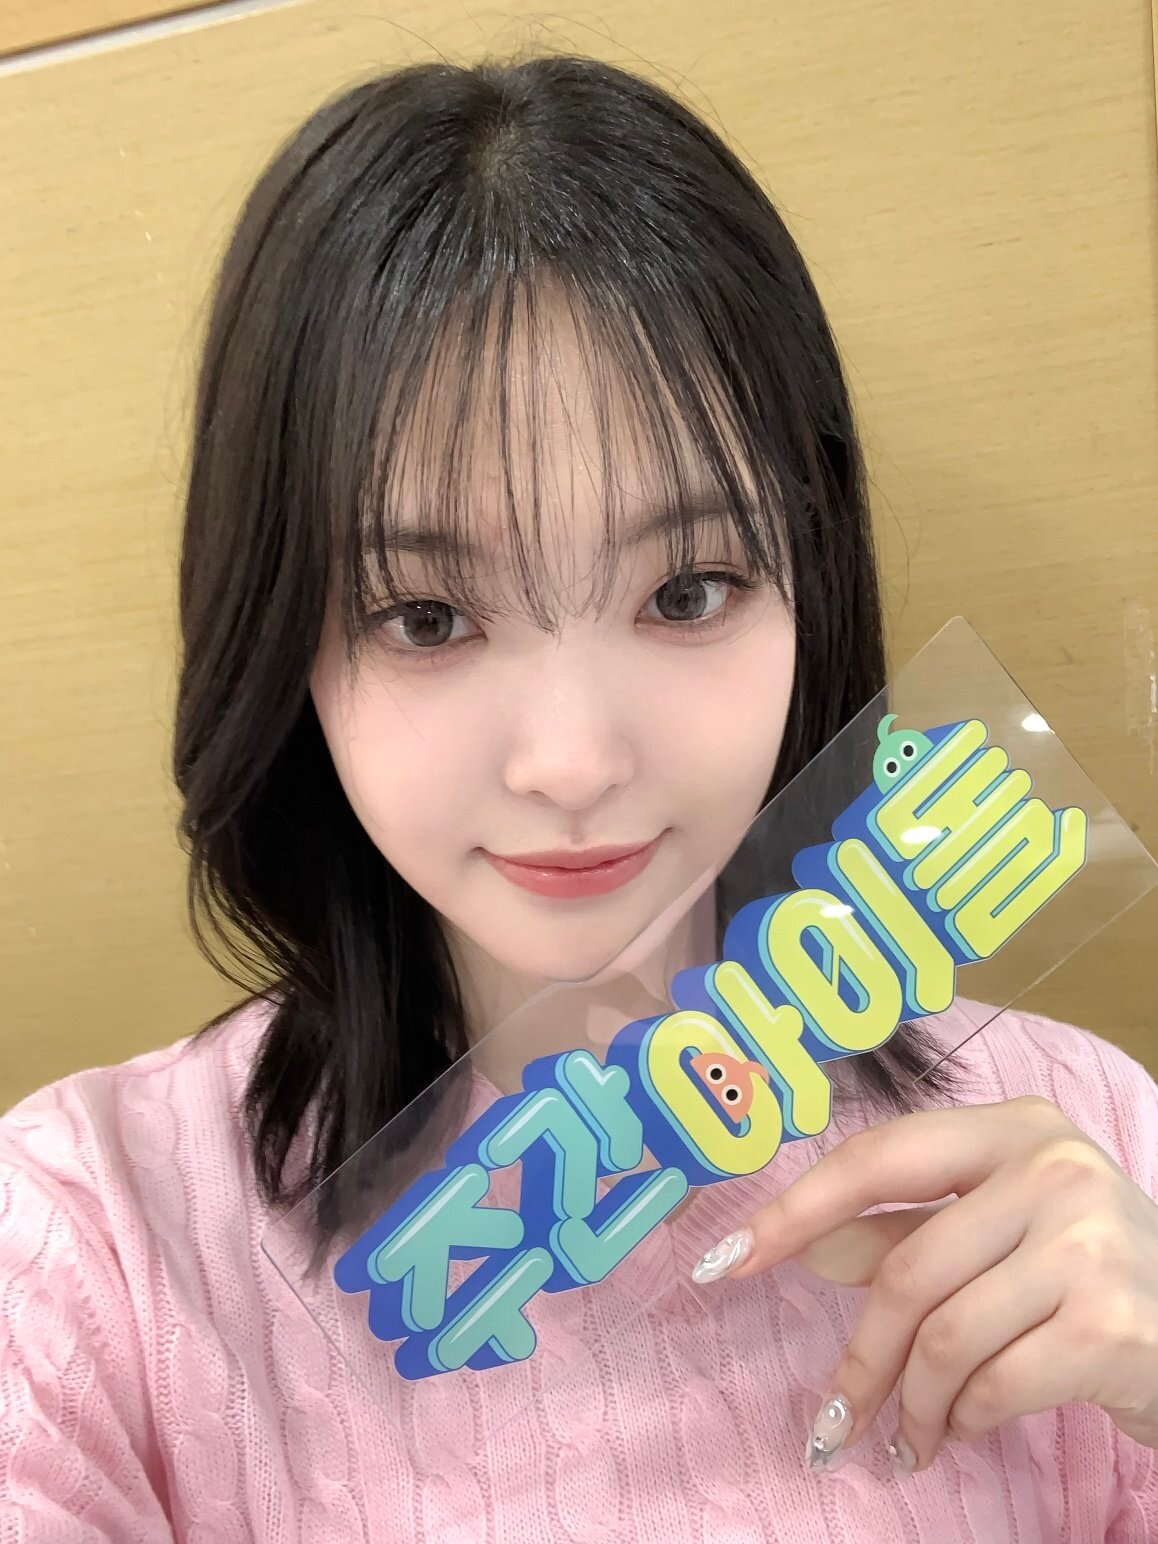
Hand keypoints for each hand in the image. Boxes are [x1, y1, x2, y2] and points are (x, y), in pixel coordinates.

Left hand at [691, 1096, 1157, 1473]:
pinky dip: (963, 1421)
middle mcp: (1056, 1168)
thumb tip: (805, 1247)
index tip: (726, 1260)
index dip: (796, 1210)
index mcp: (1015, 1127)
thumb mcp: (999, 1230)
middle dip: (862, 1356)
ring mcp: (1090, 1243)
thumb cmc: (1087, 1274)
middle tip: (833, 1418)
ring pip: (945, 1335)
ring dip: (912, 1404)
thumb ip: (905, 1232)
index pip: (879, 1158)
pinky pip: (994, 1385)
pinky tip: (963, 1430)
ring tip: (909, 1436)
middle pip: (906, 1268)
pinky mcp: (1114, 1325)